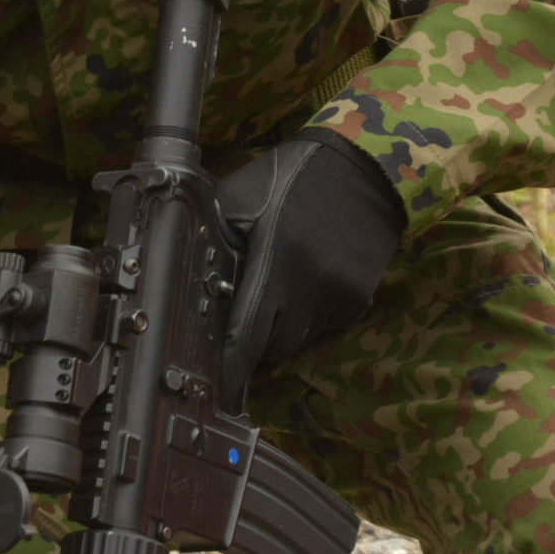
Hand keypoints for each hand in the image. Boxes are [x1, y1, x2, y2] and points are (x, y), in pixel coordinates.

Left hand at [215, 131, 403, 408]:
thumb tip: (194, 282)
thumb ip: (218, 241)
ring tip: (276, 296)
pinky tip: (304, 288)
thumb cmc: (290, 178)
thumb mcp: (241, 199)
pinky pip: (325, 330)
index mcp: (275, 260)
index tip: (221, 386)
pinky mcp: (359, 300)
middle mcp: (311, 286)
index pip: (249, 334)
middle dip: (254, 343)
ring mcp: (340, 297)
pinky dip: (308, 321)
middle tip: (242, 323)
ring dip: (282, 331)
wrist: (360, 167)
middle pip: (274, 346)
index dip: (232, 366)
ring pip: (300, 341)